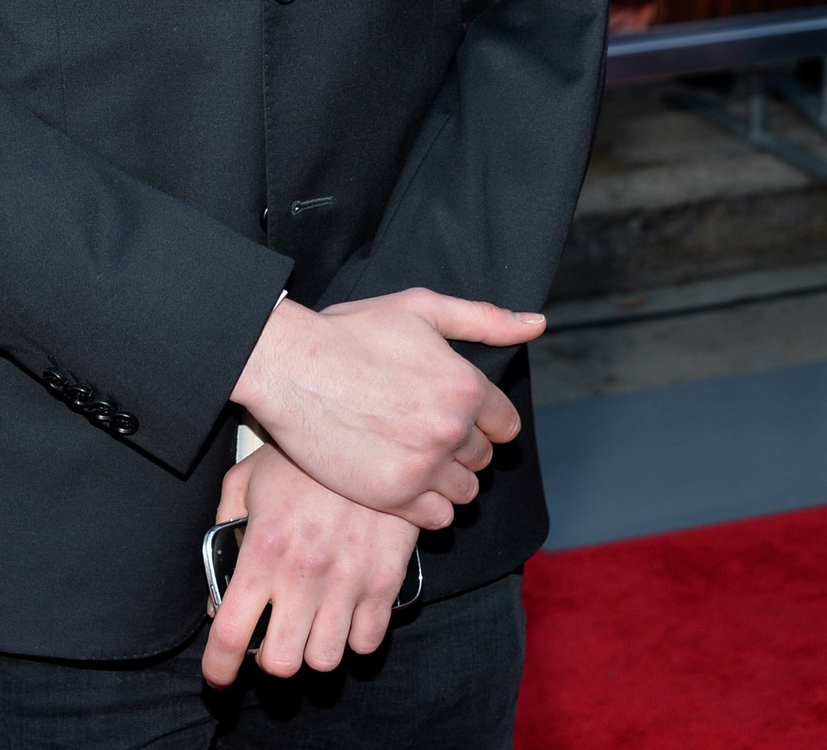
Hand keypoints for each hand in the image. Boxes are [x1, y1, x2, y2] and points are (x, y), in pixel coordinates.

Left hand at [202, 443, 419, 686]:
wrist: (369, 431)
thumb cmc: (301, 456)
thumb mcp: (246, 479)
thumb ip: (223, 530)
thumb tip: (217, 592)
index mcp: (263, 548)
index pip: (231, 633)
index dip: (218, 667)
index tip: (218, 677)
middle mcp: (304, 573)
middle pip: (280, 663)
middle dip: (270, 659)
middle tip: (273, 638)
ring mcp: (348, 580)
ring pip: (325, 660)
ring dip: (313, 649)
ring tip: (311, 623)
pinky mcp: (385, 579)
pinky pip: (366, 642)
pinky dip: (354, 637)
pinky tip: (346, 612)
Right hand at [231, 290, 542, 529]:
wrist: (290, 367)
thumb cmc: (351, 332)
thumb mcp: (420, 308)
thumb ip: (484, 318)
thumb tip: (536, 323)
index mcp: (464, 385)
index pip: (504, 424)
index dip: (481, 418)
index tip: (451, 411)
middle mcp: (451, 430)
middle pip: (483, 458)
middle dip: (461, 445)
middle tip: (421, 427)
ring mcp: (422, 467)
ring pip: (465, 491)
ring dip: (446, 477)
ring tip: (411, 454)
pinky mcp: (393, 497)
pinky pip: (438, 518)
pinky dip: (426, 504)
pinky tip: (400, 477)